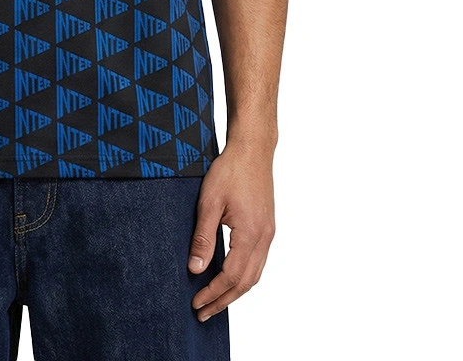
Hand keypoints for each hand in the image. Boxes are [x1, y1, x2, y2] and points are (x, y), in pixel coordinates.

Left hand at [187, 143, 275, 320]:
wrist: (253, 150)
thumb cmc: (230, 170)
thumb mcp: (209, 202)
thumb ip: (203, 237)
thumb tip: (195, 268)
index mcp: (250, 234)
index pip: (231, 276)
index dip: (213, 293)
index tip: (196, 303)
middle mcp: (264, 238)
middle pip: (246, 282)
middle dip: (224, 300)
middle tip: (203, 312)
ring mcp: (268, 233)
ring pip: (255, 274)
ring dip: (235, 291)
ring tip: (215, 301)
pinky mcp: (267, 227)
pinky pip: (258, 261)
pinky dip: (244, 276)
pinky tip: (230, 277)